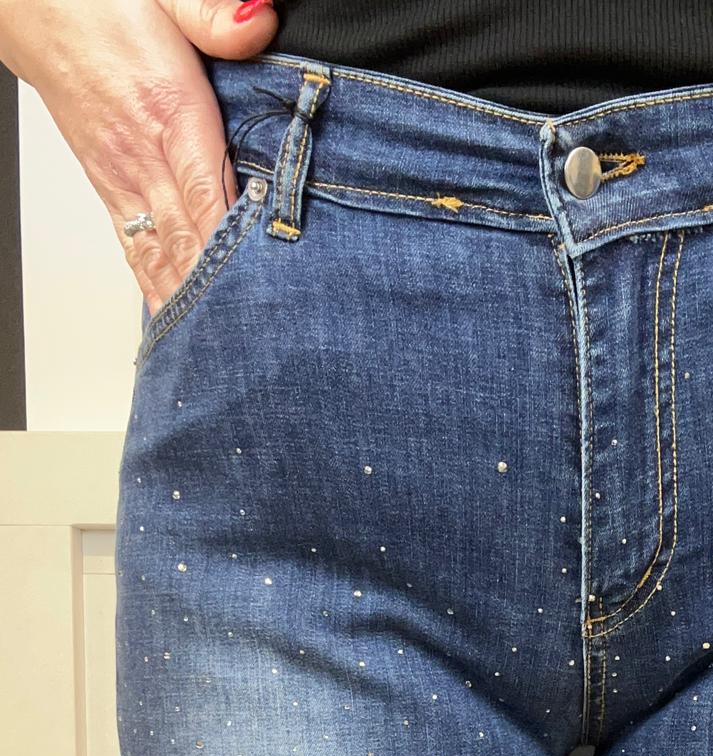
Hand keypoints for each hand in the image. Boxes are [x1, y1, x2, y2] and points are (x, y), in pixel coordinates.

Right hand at [0, 0, 279, 315]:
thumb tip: (258, 23)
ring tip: (225, 351)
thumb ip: (213, 15)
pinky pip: (137, 249)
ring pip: (162, 256)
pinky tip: (177, 323)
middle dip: (224, 294)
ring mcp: (123, 178)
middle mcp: (143, 156)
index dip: (237, 245)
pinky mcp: (109, 187)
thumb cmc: (101, 1)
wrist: (32, 3)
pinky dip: (157, 289)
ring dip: (191, 304)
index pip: (210, 194)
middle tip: (259, 339)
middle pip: (191, 241)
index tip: (267, 285)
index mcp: (169, 111)